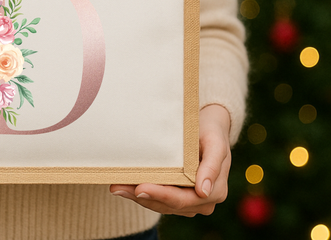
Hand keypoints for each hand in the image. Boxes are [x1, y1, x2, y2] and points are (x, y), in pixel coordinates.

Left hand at [109, 104, 230, 216]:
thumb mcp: (216, 143)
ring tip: (116, 186)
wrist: (210, 128)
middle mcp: (202, 202)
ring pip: (160, 204)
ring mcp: (189, 201)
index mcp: (214, 191)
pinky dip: (141, 194)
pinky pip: (158, 199)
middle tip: (118, 187)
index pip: (183, 199)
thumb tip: (203, 191)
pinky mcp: (178, 196)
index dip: (161, 195)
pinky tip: (125, 187)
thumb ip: (212, 166)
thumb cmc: (212, 133)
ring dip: (137, 197)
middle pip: (168, 204)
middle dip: (143, 196)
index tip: (140, 188)